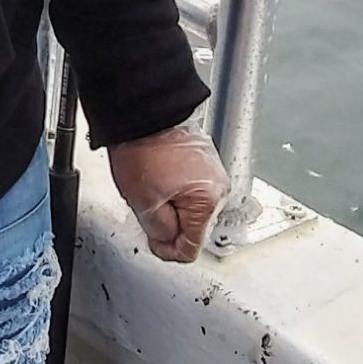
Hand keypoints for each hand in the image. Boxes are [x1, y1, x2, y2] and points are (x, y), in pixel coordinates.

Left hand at [107, 120, 227, 263]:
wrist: (144, 113)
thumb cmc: (144, 149)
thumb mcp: (143, 202)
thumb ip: (159, 231)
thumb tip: (167, 241)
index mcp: (209, 200)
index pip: (192, 246)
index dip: (169, 250)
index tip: (154, 244)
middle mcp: (219, 188)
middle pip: (194, 227)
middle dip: (169, 225)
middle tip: (147, 209)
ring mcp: (213, 173)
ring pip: (191, 208)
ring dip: (171, 207)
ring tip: (151, 188)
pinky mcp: (204, 162)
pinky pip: (190, 189)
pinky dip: (174, 191)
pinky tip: (158, 178)